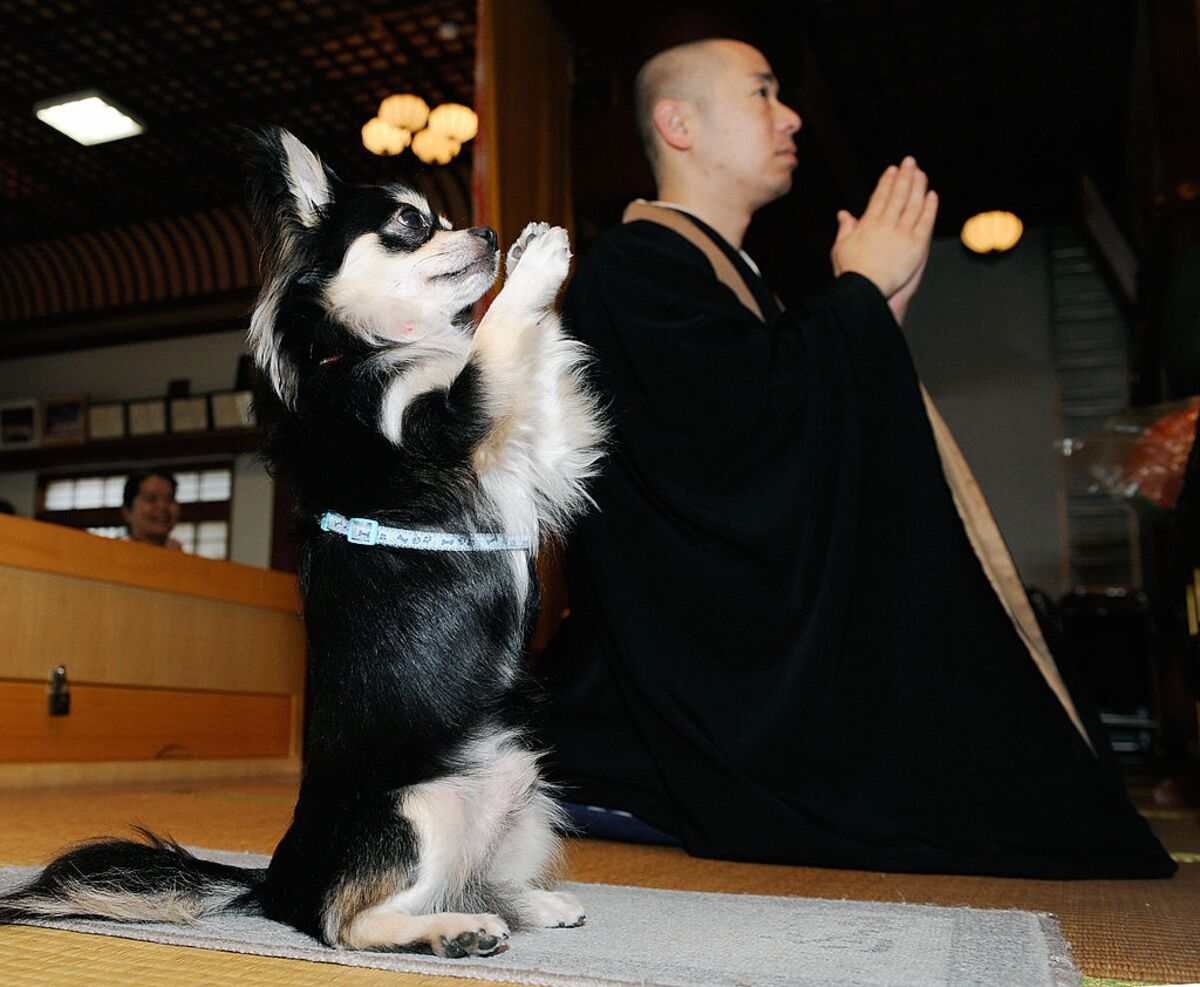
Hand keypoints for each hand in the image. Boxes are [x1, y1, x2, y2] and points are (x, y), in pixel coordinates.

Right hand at [830, 157, 937, 313]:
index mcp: (868, 223)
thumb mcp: (841, 247)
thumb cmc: (851, 272)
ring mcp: (902, 233)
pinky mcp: (916, 245)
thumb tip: (843, 214)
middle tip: (909, 162)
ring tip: (921, 174)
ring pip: (913, 204)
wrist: (864, 289)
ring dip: (918, 186)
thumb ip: (845, 228)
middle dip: (904, 176)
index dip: (887, 181)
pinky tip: (932, 195)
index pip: (880, 196)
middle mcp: (886, 224)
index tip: (892, 169)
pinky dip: (929, 207)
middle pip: (898, 194)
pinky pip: (925, 221)